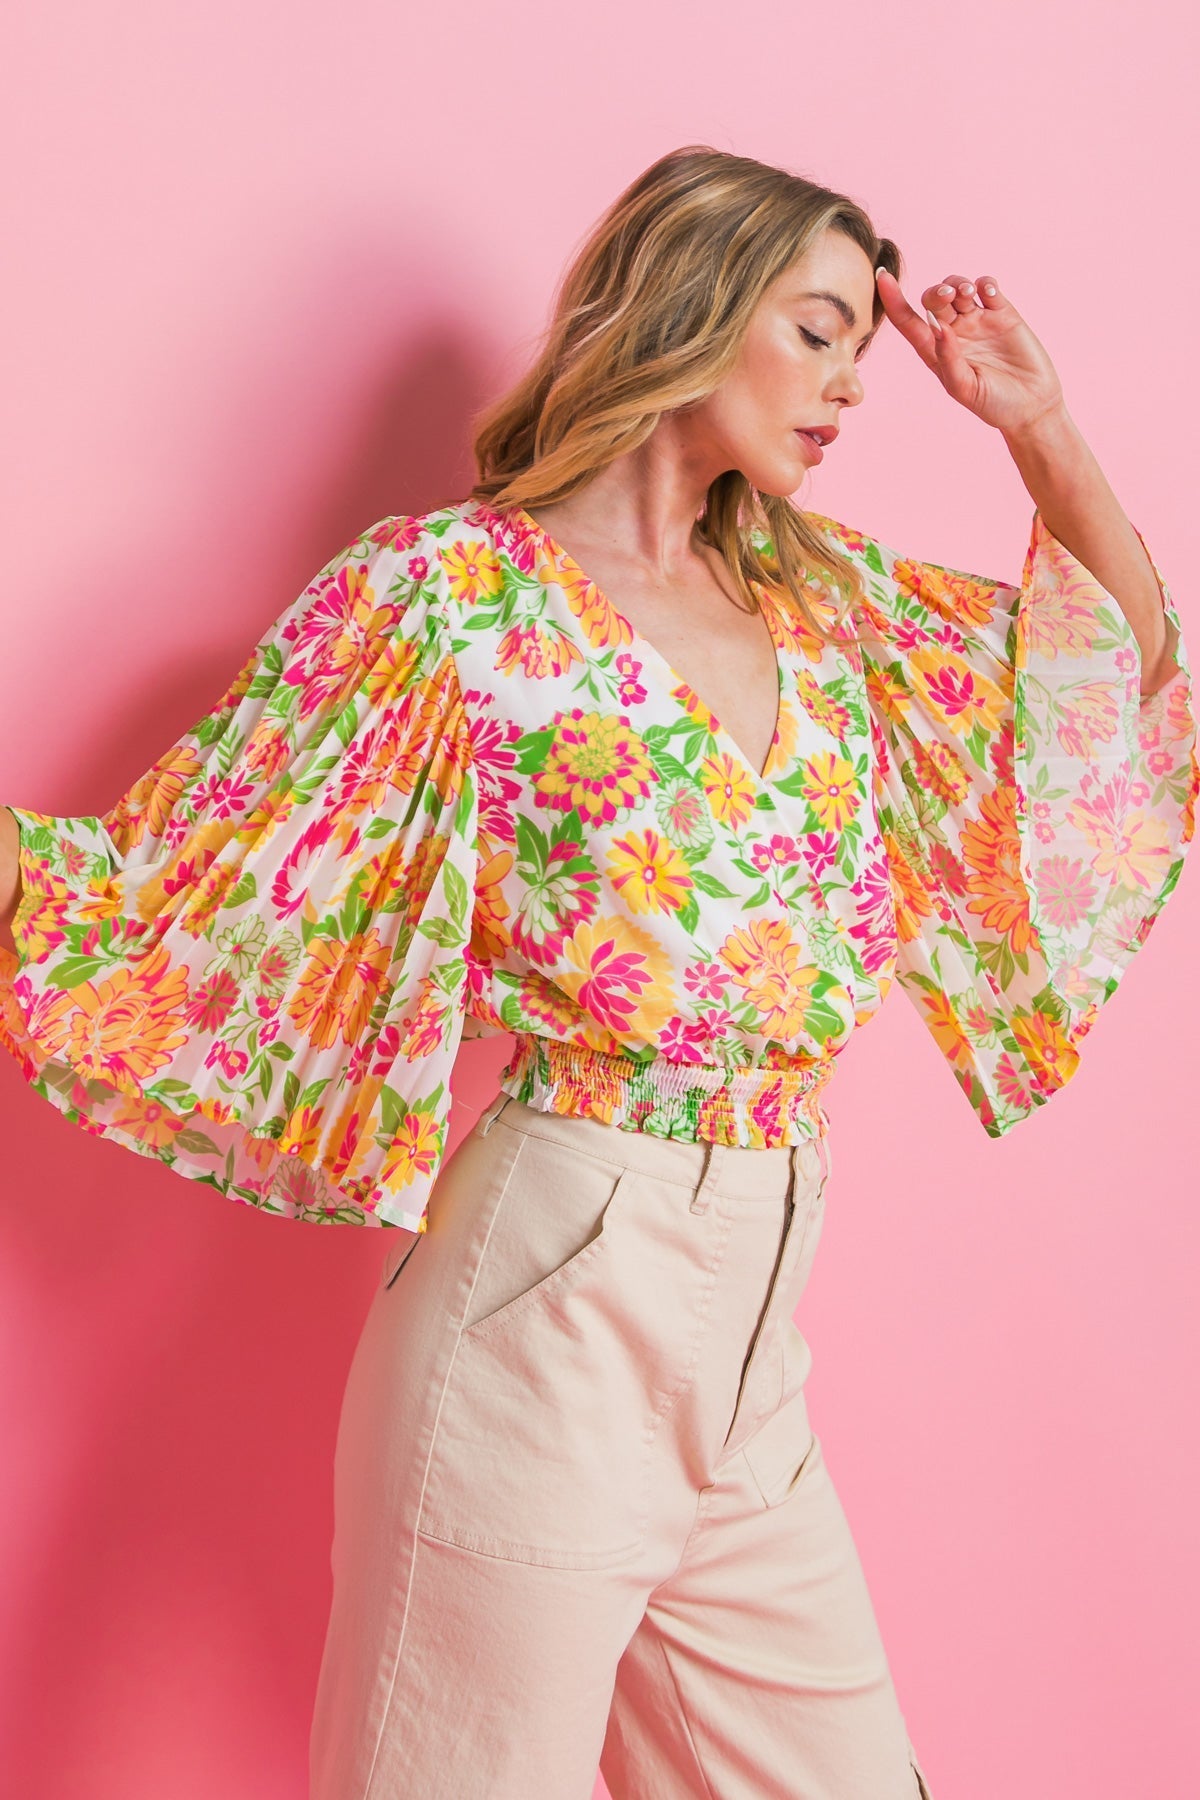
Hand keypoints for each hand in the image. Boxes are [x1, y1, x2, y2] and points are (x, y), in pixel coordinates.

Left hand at [875, 268, 1064, 435]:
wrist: (1032, 406)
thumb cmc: (994, 404)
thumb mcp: (965, 388)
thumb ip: (948, 358)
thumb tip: (937, 327)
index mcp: (936, 351)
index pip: (907, 321)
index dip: (893, 299)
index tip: (881, 275)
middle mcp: (954, 332)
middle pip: (934, 299)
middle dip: (937, 291)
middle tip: (949, 296)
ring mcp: (978, 321)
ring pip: (959, 288)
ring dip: (959, 284)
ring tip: (968, 294)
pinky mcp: (1002, 314)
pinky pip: (988, 288)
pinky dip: (986, 284)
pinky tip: (989, 293)